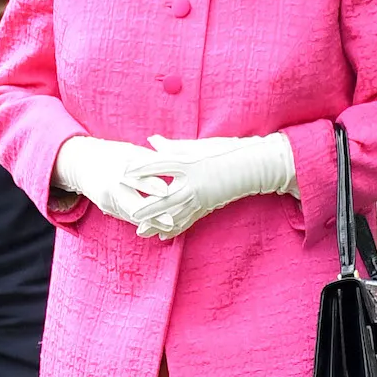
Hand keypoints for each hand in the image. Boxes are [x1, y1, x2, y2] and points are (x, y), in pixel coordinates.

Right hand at [52, 135, 161, 224]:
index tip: (166, 192)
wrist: (82, 162)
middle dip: (152, 215)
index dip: (151, 185)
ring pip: (132, 215)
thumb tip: (178, 161)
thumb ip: (152, 159)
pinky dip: (144, 222)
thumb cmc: (114, 153)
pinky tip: (159, 228)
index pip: (135, 177)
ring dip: (151, 223)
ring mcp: (107, 199)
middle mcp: (111, 185)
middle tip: (171, 223)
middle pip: (132, 204)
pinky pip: (128, 217)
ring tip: (172, 228)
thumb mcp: (131, 151)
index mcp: (119, 167)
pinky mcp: (107, 208)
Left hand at [128, 133, 297, 239]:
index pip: (159, 165)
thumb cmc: (224, 152)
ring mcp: (200, 197)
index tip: (124, 172)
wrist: (252, 167)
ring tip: (140, 232)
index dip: (140, 168)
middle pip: (164, 198)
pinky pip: (188, 221)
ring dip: (157, 224)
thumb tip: (151, 141)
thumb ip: (172, 147)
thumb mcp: (197, 147)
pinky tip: (163, 236)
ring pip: (175, 215)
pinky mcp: (206, 207)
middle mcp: (193, 182)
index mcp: (188, 163)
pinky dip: (175, 229)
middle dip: (147, 208)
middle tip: (130, 214)